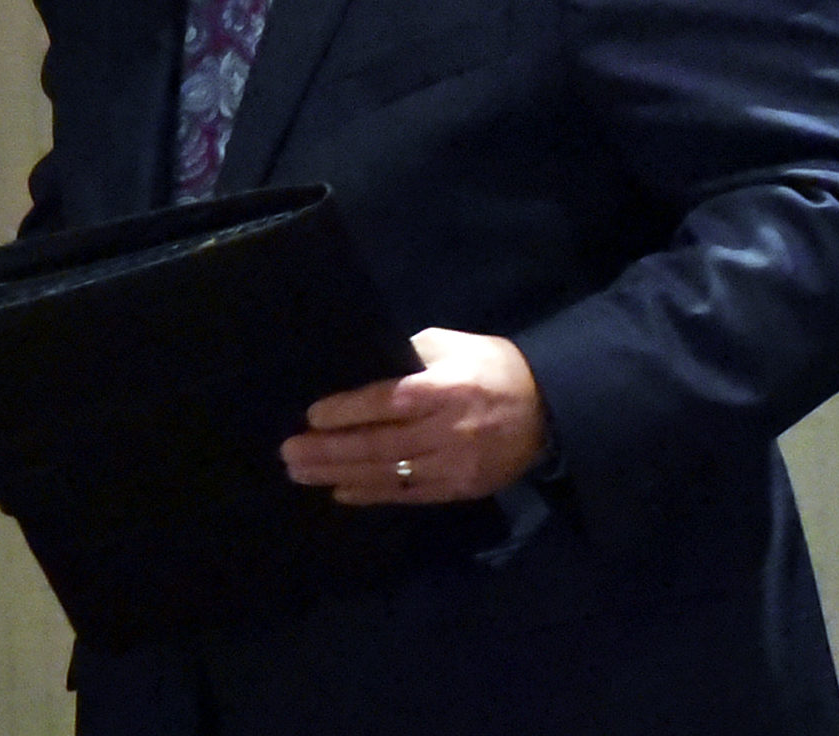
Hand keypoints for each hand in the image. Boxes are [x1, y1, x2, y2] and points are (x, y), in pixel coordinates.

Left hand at [279, 327, 546, 505]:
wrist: (550, 410)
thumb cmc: (492, 367)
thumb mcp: (453, 345)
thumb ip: (409, 354)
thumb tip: (363, 366)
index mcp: (447, 389)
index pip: (388, 402)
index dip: (348, 411)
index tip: (312, 415)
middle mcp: (449, 430)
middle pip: (382, 444)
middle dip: (331, 450)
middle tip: (289, 453)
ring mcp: (455, 465)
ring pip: (390, 474)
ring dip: (341, 474)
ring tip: (301, 473)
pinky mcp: (461, 489)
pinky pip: (410, 495)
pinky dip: (373, 494)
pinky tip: (341, 492)